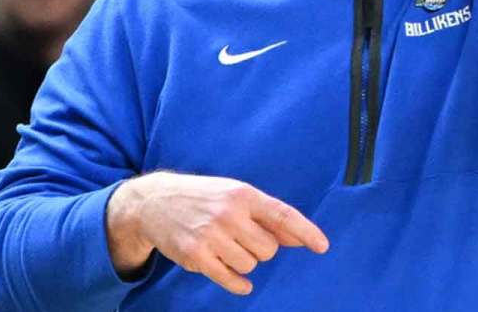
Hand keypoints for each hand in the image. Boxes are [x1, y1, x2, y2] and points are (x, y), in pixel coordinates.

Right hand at [106, 172, 328, 295]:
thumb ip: (266, 216)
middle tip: (243, 238)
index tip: (322, 246)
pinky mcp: (196, 256)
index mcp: (242, 194)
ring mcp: (211, 236)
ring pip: (250, 264)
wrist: (155, 202)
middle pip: (268, 249)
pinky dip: (239, 283)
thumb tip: (298, 238)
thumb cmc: (204, 198)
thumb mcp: (234, 195)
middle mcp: (228, 214)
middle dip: (262, 248)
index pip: (282, 214)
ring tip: (227, 247)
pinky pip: (231, 279)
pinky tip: (239, 281)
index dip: (305, 231)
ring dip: (244, 261)